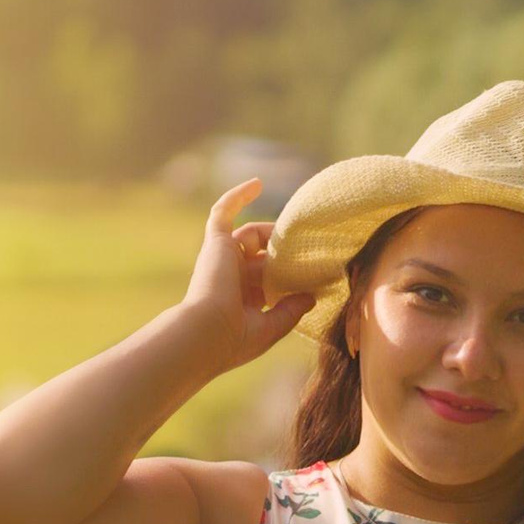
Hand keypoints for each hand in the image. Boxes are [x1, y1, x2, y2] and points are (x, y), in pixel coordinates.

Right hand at [180, 178, 317, 375]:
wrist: (207, 334)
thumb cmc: (236, 340)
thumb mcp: (272, 327)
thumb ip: (291, 310)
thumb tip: (312, 296)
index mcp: (244, 299)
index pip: (269, 279)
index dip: (289, 274)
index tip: (315, 272)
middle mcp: (232, 278)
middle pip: (263, 255)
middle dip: (285, 252)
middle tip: (312, 250)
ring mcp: (223, 258)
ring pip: (250, 234)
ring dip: (272, 232)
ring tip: (297, 230)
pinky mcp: (217, 243)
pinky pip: (224, 211)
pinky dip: (238, 196)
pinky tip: (257, 183)